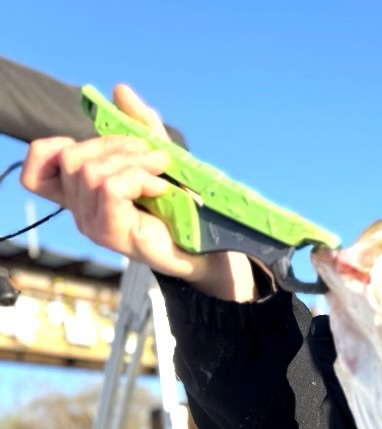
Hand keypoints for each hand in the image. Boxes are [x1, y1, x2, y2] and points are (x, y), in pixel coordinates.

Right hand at [20, 84, 254, 300]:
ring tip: (161, 171)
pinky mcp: (110, 232)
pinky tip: (161, 188)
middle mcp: (79, 209)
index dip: (56, 146)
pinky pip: (110, 187)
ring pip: (91, 170)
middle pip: (71, 157)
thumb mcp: (158, 155)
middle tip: (154, 155)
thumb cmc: (180, 204)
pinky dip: (139, 178)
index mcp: (82, 193)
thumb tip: (118, 90)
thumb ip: (138, 124)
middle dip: (116, 144)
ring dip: (134, 161)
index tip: (104, 146)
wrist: (206, 245)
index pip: (36, 170)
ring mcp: (92, 223)